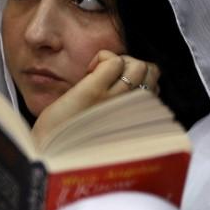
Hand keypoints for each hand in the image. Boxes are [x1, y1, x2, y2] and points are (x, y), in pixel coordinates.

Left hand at [31, 50, 160, 143]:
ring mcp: (113, 99)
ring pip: (136, 64)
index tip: (118, 88)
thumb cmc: (76, 139)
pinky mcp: (93, 91)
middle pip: (151, 71)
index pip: (155, 87)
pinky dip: (101, 58)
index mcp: (133, 117)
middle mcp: (129, 109)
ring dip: (118, 61)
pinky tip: (88, 72)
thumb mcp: (108, 125)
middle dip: (131, 66)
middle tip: (109, 76)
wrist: (53, 151)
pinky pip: (112, 61)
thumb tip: (122, 83)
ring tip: (99, 73)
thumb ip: (120, 107)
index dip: (138, 79)